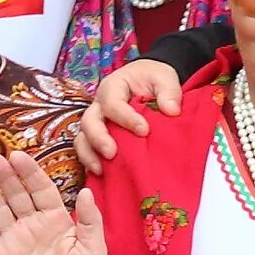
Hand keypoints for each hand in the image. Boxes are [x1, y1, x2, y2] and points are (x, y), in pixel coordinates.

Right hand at [0, 152, 107, 254]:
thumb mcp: (94, 249)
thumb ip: (89, 221)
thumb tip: (86, 192)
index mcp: (56, 218)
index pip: (41, 189)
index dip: (30, 173)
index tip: (18, 155)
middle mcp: (32, 224)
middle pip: (17, 194)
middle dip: (5, 176)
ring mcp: (14, 239)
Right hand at [75, 59, 180, 174]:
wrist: (150, 83)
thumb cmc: (154, 79)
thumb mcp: (164, 78)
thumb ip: (169, 92)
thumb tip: (171, 110)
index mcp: (113, 87)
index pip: (112, 103)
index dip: (126, 118)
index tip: (144, 131)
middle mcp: (99, 105)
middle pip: (89, 122)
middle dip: (98, 139)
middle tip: (112, 153)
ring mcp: (97, 122)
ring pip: (82, 138)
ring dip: (89, 154)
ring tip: (101, 170)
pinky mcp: (99, 137)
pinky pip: (87, 150)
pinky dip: (91, 162)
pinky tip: (101, 176)